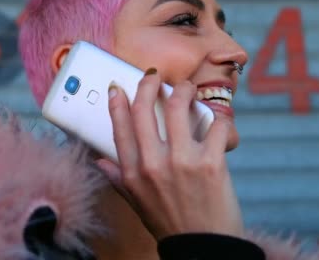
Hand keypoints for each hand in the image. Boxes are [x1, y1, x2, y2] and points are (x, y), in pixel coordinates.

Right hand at [96, 69, 243, 240]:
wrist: (203, 249)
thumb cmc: (170, 224)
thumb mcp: (137, 203)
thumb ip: (119, 179)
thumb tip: (99, 161)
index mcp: (133, 172)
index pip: (119, 127)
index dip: (117, 102)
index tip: (118, 86)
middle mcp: (153, 164)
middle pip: (144, 108)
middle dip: (149, 83)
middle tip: (155, 76)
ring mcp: (183, 161)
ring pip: (178, 106)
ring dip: (184, 90)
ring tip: (187, 89)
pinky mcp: (212, 163)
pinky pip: (216, 126)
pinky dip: (219, 119)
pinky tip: (217, 120)